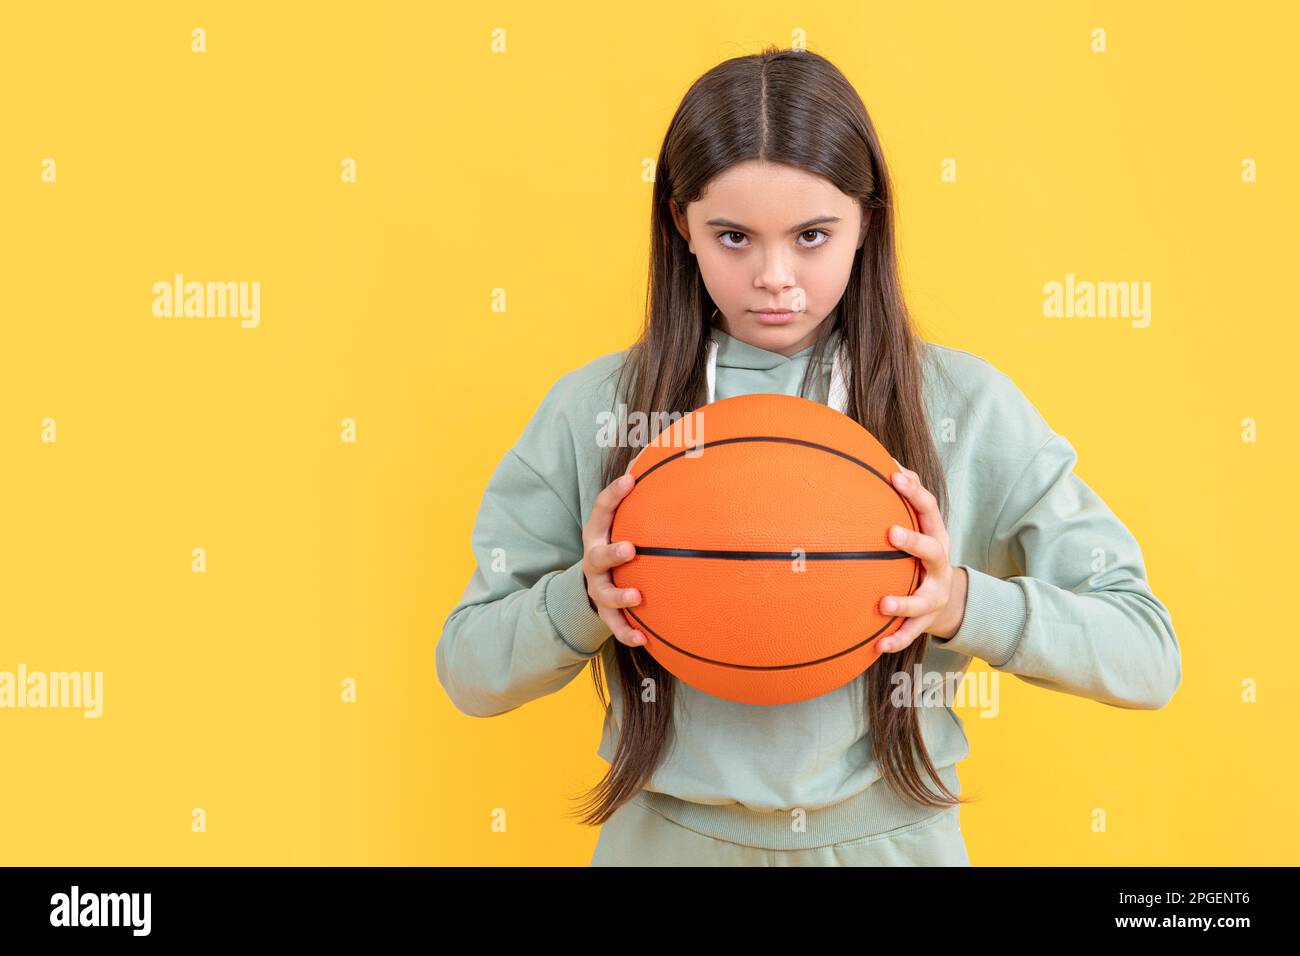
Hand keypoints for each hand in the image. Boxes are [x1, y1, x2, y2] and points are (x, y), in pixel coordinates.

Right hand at [581, 469, 647, 646]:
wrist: (596, 584)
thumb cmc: (619, 542)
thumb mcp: (624, 519)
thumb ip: (642, 494)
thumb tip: (675, 451)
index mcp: (599, 533)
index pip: (602, 510)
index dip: (613, 494)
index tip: (631, 480)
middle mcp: (594, 560)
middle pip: (597, 555)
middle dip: (612, 552)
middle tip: (629, 548)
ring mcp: (598, 588)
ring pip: (604, 593)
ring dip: (619, 595)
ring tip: (636, 596)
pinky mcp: (606, 614)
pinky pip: (615, 626)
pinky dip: (627, 633)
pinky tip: (645, 640)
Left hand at [876, 464, 968, 651]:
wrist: (947, 599)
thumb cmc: (921, 552)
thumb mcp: (920, 525)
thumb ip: (905, 496)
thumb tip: (882, 457)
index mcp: (935, 535)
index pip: (928, 508)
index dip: (914, 491)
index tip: (894, 476)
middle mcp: (939, 564)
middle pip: (932, 550)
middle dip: (914, 541)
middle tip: (891, 533)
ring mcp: (934, 594)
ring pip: (921, 599)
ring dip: (903, 601)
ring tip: (882, 603)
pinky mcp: (926, 620)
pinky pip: (911, 633)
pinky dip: (895, 640)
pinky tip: (876, 645)